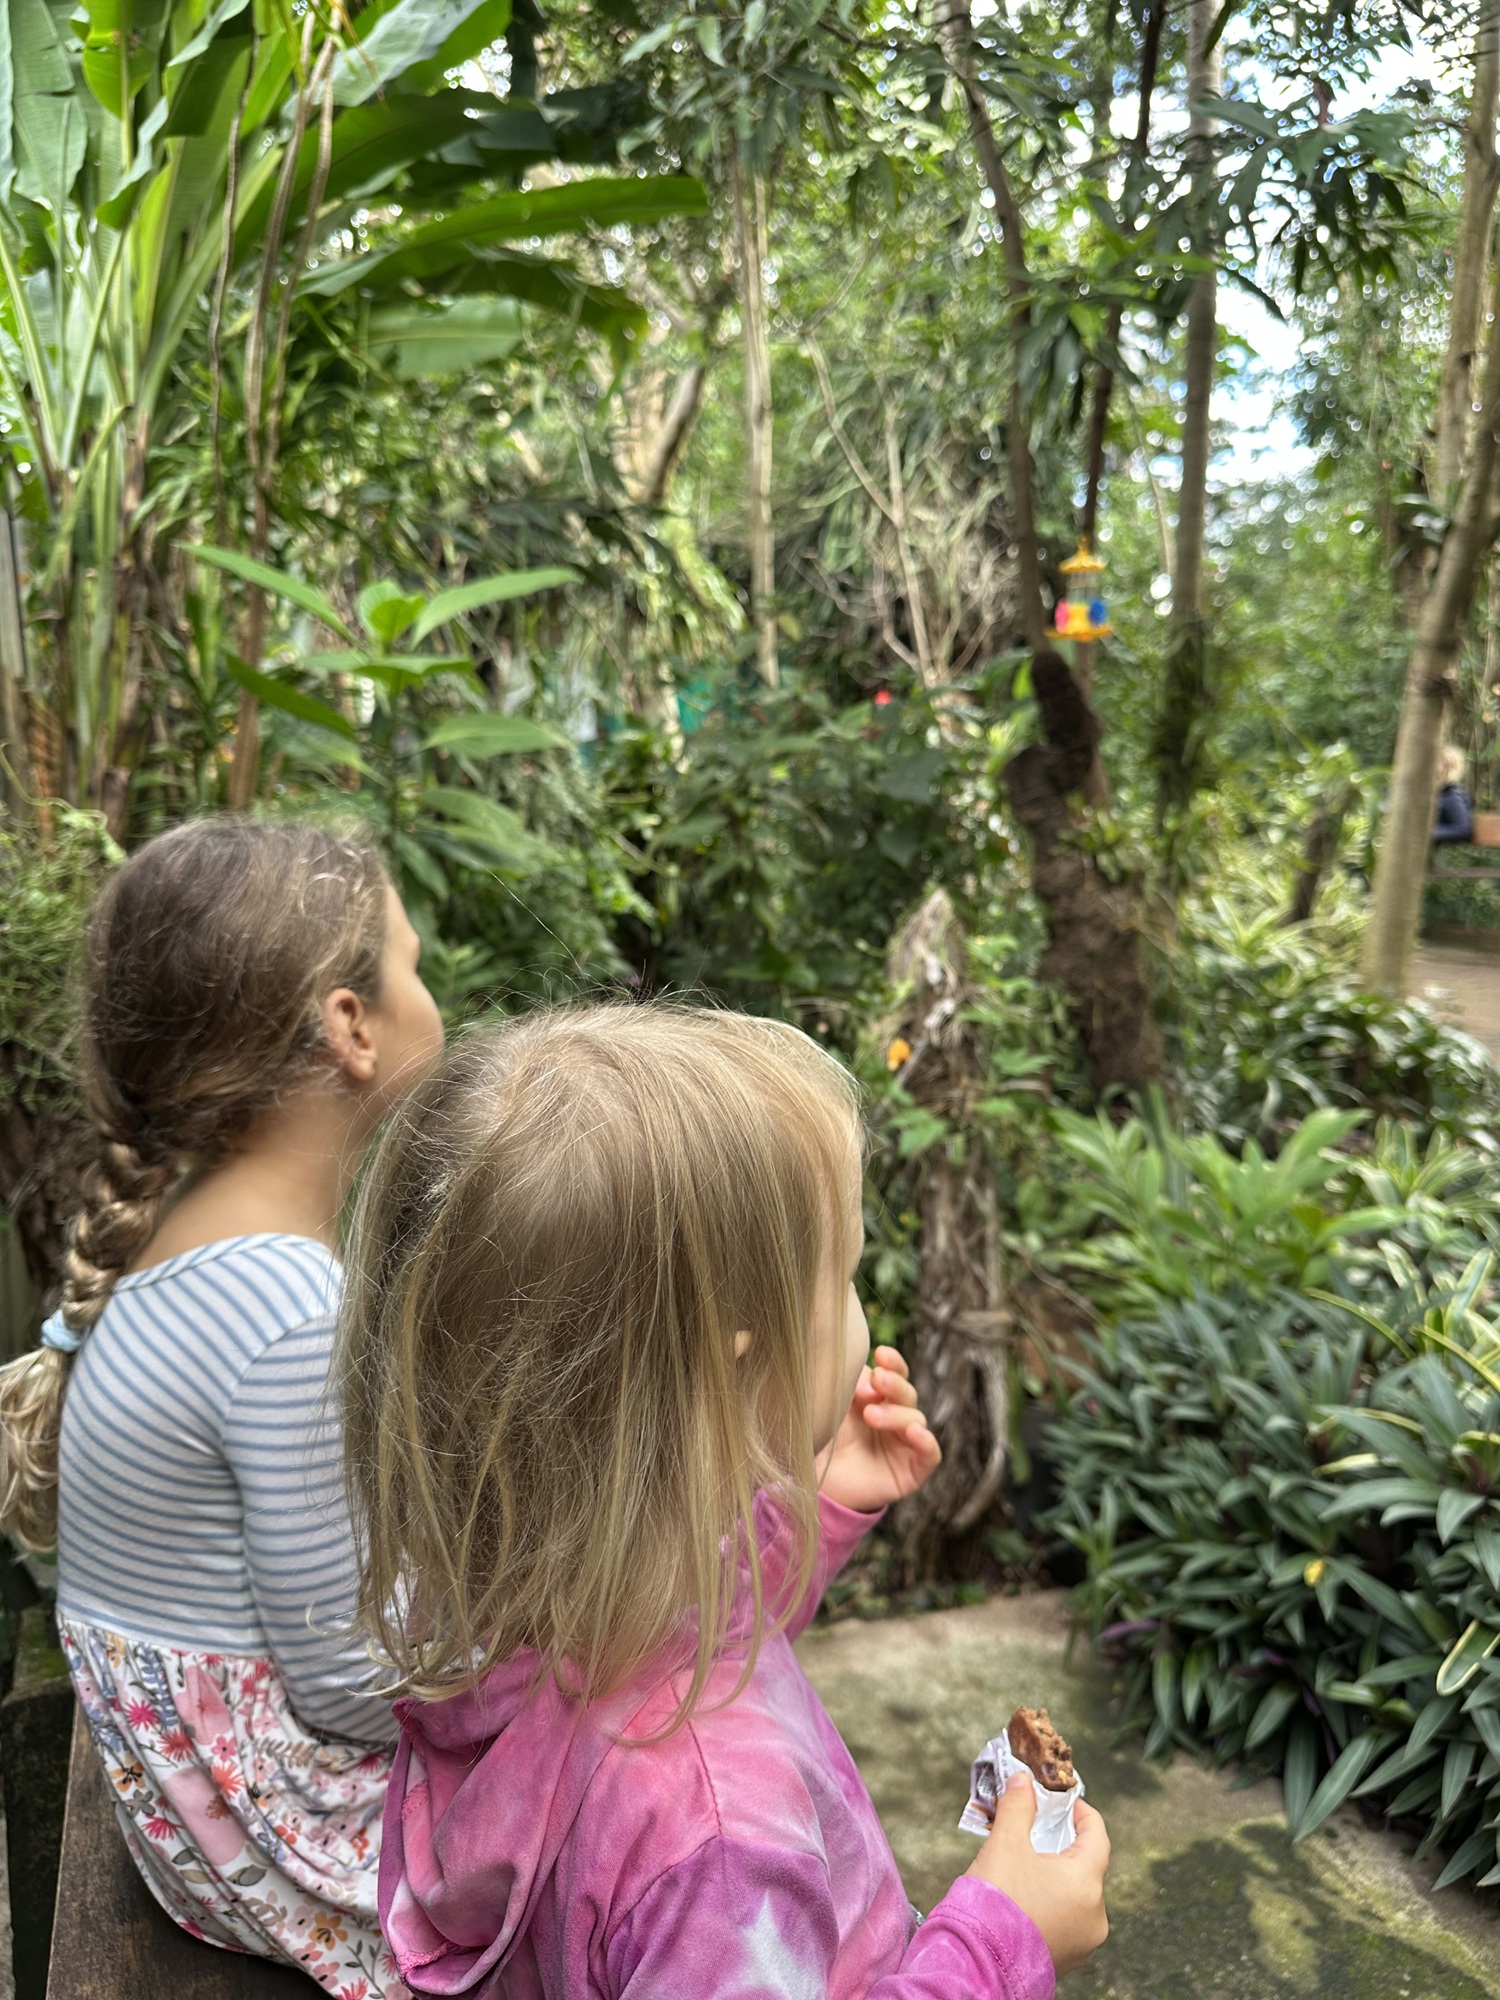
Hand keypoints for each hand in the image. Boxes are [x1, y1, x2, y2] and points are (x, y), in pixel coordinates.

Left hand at [816, 1346, 940, 1513]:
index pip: (895, 1375)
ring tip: (871, 1415)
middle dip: (894, 1384)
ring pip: (915, 1420)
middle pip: (907, 1394)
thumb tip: (870, 1379)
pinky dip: (925, 1441)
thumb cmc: (823, 1441)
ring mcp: (905, 1444)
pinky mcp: (913, 1471)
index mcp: (878, 1399)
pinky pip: (930, 1454)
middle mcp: (896, 1419)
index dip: (893, 1363)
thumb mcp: (832, 1407)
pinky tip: (913, 1432)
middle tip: (877, 1380)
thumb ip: (850, 1386)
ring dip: (896, 1414)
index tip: (881, 1353)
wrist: (816, 1484)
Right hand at [966, 1774, 1109, 1973]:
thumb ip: (1018, 1806)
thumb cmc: (995, 1901)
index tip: (1067, 1802)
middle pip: (1087, 1868)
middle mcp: (1094, 1916)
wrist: (978, 1962)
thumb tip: (1024, 1780)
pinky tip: (1026, 1899)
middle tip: (1038, 1832)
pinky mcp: (1068, 1960)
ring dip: (1057, 1878)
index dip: (1083, 1814)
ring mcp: (1084, 1943)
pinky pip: (1068, 1922)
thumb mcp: (1005, 1843)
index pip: (1099, 1837)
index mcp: (1086, 1883)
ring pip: (1077, 1897)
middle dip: (1064, 1846)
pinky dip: (1053, 1904)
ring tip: (1027, 1867)